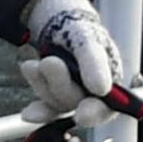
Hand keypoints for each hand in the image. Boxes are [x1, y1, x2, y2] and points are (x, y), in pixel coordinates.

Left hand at [15, 0, 124, 125]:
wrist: (57, 26)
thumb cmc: (80, 31)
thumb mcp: (88, 40)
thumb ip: (95, 62)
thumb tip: (102, 89)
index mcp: (112, 82)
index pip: (109, 106)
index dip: (96, 112)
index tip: (82, 115)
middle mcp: (96, 95)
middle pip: (78, 104)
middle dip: (61, 84)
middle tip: (49, 62)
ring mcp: (75, 98)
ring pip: (58, 104)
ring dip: (43, 84)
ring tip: (32, 64)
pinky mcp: (56, 100)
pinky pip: (47, 110)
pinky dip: (39, 110)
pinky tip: (29, 113)